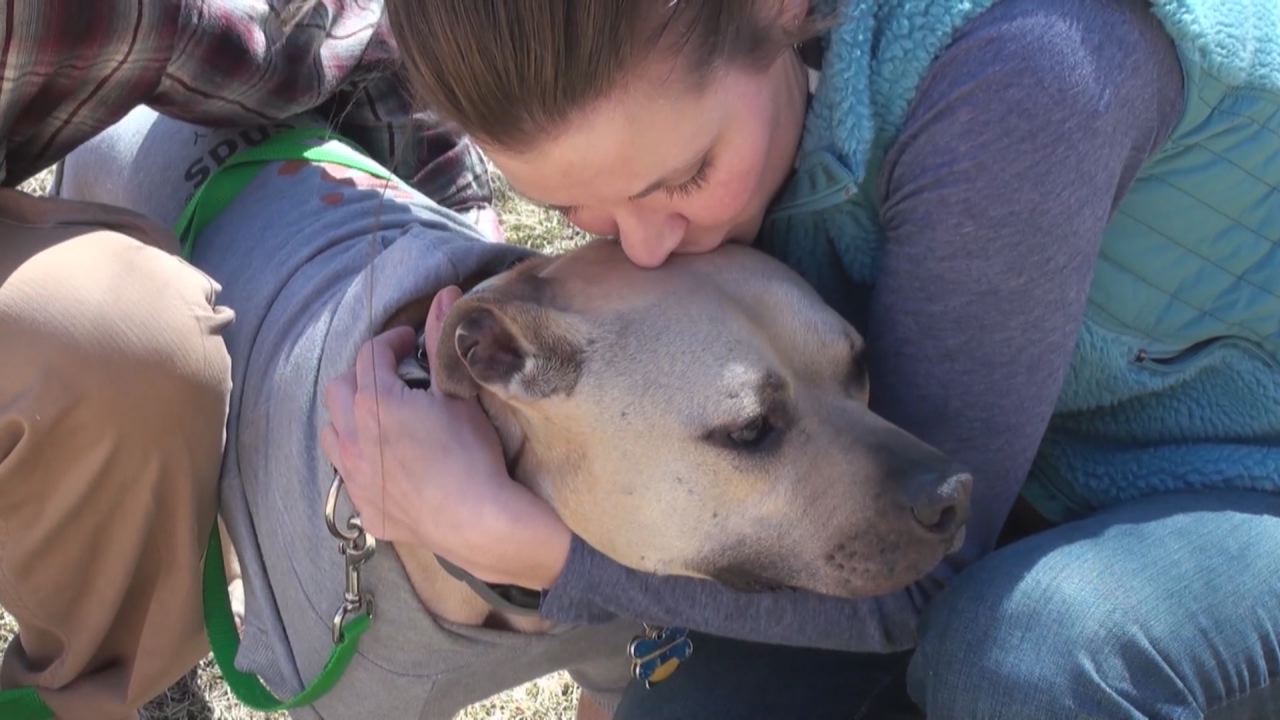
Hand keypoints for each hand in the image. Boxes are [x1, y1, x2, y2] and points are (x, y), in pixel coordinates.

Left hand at [320, 286, 569, 588]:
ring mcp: (353, 476)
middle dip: (362, 375)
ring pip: (332, 432)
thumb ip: (443, 339)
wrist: (478, 520)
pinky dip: (361, 458)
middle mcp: (352, 437)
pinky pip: (348, 474)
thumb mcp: (458, 392)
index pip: (370, 354)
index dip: (392, 342)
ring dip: (349, 417)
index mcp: (375, 401)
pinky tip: (389, 461)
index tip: (410, 344)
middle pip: (339, 389)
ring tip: (382, 418)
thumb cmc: (471, 453)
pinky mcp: (364, 507)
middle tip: (394, 377)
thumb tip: (444, 291)